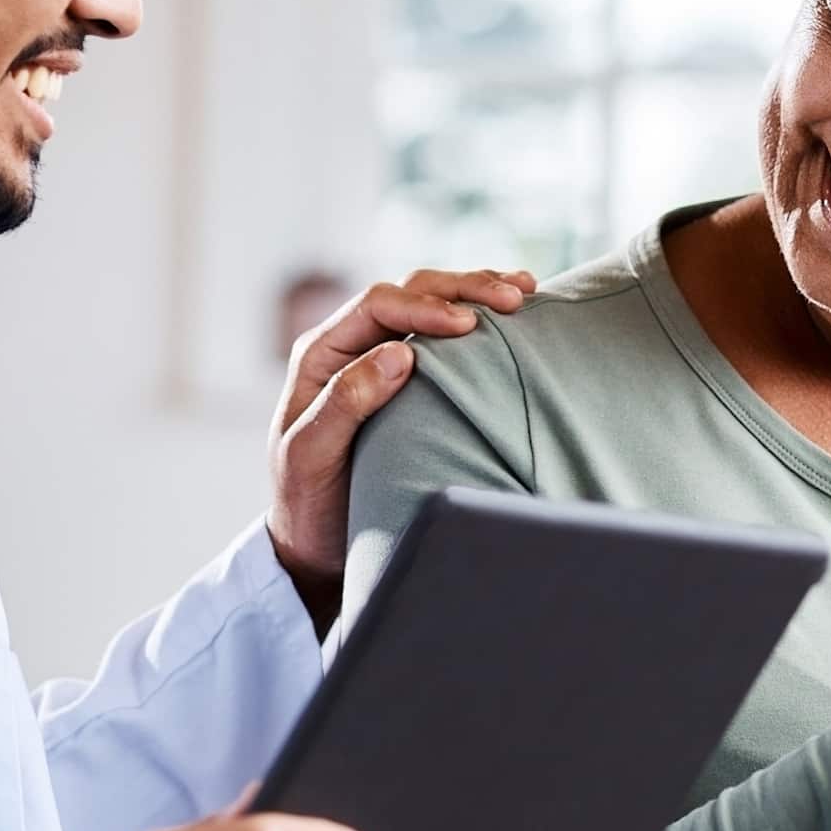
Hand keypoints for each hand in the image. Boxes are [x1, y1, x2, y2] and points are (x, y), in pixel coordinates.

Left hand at [267, 269, 534, 631]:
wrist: (312, 541)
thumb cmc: (306, 502)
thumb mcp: (312, 455)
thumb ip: (346, 401)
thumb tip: (401, 352)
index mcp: (320, 353)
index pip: (376, 305)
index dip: (424, 307)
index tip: (468, 325)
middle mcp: (349, 346)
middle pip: (409, 292)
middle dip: (462, 289)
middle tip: (514, 298)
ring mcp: (378, 358)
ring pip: (430, 304)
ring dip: (476, 293)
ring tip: (524, 291)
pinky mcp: (406, 379)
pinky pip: (442, 337)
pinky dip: (477, 320)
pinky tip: (513, 319)